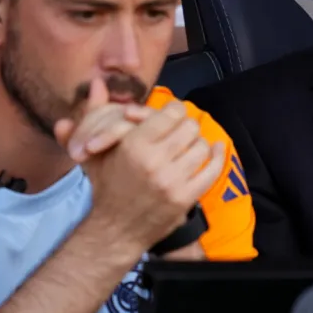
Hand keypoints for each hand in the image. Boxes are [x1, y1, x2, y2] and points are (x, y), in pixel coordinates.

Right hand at [54, 77, 224, 253]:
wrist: (114, 229)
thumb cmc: (105, 185)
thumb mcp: (95, 149)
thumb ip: (94, 114)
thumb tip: (96, 82)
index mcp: (134, 146)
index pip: (172, 113)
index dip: (173, 111)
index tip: (169, 116)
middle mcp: (155, 162)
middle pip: (190, 127)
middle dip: (184, 127)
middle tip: (178, 131)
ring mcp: (173, 182)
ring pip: (202, 146)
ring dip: (197, 143)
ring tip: (189, 145)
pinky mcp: (186, 198)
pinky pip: (213, 170)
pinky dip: (217, 157)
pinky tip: (215, 149)